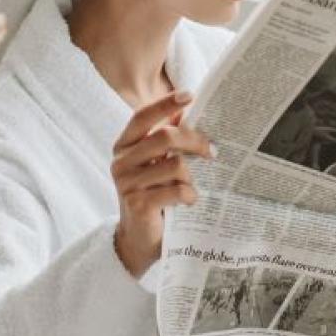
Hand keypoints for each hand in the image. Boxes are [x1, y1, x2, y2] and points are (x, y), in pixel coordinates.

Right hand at [112, 90, 214, 277]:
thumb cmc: (153, 196)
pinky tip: (189, 201)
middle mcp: (121, 162)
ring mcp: (127, 183)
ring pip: (174, 165)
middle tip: (214, 151)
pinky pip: (175, 190)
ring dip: (191, 176)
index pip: (142, 117)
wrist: (139, 240)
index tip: (189, 95)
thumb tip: (187, 111)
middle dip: (195, 141)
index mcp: (124, 146)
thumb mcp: (156, 165)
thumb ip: (166, 140)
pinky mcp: (138, 204)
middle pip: (164, 137)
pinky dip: (189, 195)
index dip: (164, 104)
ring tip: (192, 187)